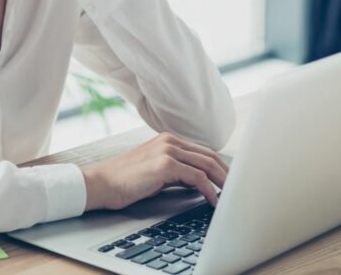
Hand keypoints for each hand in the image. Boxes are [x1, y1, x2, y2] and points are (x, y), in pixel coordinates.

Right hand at [80, 132, 229, 210]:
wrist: (102, 182)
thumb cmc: (125, 180)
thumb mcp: (155, 169)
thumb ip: (176, 170)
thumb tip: (199, 183)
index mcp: (168, 139)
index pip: (204, 151)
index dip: (221, 166)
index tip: (231, 180)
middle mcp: (170, 140)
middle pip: (210, 156)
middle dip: (227, 174)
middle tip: (238, 190)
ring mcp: (168, 150)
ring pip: (207, 165)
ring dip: (222, 182)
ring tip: (231, 197)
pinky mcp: (165, 164)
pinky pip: (197, 177)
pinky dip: (209, 190)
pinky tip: (213, 201)